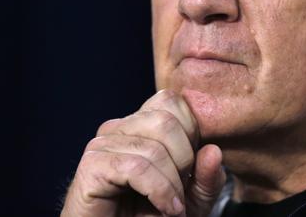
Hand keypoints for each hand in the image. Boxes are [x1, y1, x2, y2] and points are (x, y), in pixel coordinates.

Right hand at [60, 90, 226, 216]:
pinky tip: (164, 208)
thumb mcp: (192, 199)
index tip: (191, 168)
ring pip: (153, 147)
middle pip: (165, 120)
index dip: (191, 133)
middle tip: (181, 191)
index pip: (171, 101)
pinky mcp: (92, 165)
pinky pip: (135, 167)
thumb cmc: (150, 216)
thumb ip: (208, 177)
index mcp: (140, 124)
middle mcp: (119, 127)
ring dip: (172, 184)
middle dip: (184, 160)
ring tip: (173, 206)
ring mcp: (102, 144)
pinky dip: (159, 191)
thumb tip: (213, 151)